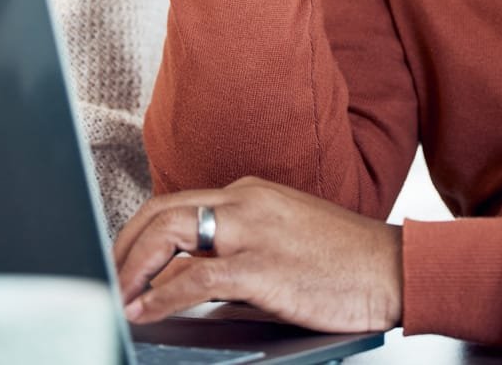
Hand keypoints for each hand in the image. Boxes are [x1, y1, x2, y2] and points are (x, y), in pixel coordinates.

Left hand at [113, 177, 401, 332]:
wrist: (395, 269)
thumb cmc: (346, 261)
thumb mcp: (286, 236)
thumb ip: (242, 245)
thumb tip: (194, 278)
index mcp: (250, 193)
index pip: (175, 202)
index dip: (138, 233)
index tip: (121, 259)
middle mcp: (246, 202)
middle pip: (161, 212)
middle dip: (124, 247)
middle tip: (106, 279)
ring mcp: (253, 232)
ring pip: (170, 235)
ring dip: (132, 270)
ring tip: (116, 296)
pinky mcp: (263, 267)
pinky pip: (195, 277)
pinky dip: (162, 293)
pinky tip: (146, 309)